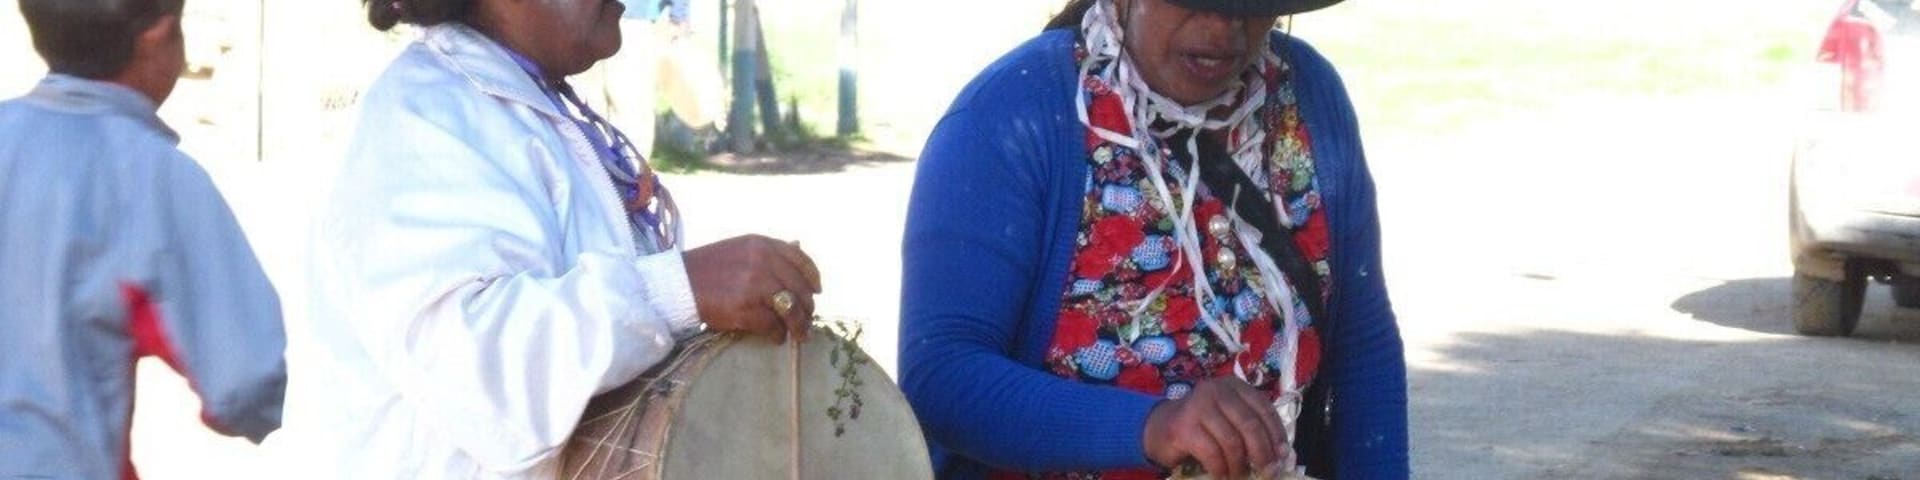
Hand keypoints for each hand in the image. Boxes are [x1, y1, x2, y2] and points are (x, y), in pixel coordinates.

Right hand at [683, 234, 821, 342]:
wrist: (677, 286)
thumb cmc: (706, 268)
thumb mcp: (739, 249)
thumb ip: (767, 252)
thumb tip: (799, 248)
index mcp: (761, 244)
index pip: (800, 259)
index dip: (812, 277)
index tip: (817, 291)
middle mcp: (762, 261)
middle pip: (799, 288)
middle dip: (807, 307)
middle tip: (808, 320)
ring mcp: (754, 285)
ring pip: (791, 309)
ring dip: (799, 325)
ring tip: (799, 334)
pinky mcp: (745, 309)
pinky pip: (773, 326)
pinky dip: (777, 334)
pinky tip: (775, 337)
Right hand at [1143, 377, 1287, 478]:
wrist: (1159, 428)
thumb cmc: (1202, 427)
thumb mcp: (1229, 420)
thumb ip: (1250, 429)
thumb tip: (1280, 455)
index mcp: (1234, 386)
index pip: (1264, 408)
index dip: (1277, 434)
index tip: (1283, 456)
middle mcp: (1216, 390)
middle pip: (1250, 425)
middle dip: (1262, 453)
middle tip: (1267, 473)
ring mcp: (1198, 406)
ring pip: (1232, 441)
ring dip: (1240, 466)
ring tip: (1240, 476)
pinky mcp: (1184, 426)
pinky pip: (1212, 453)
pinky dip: (1220, 469)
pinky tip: (1221, 475)